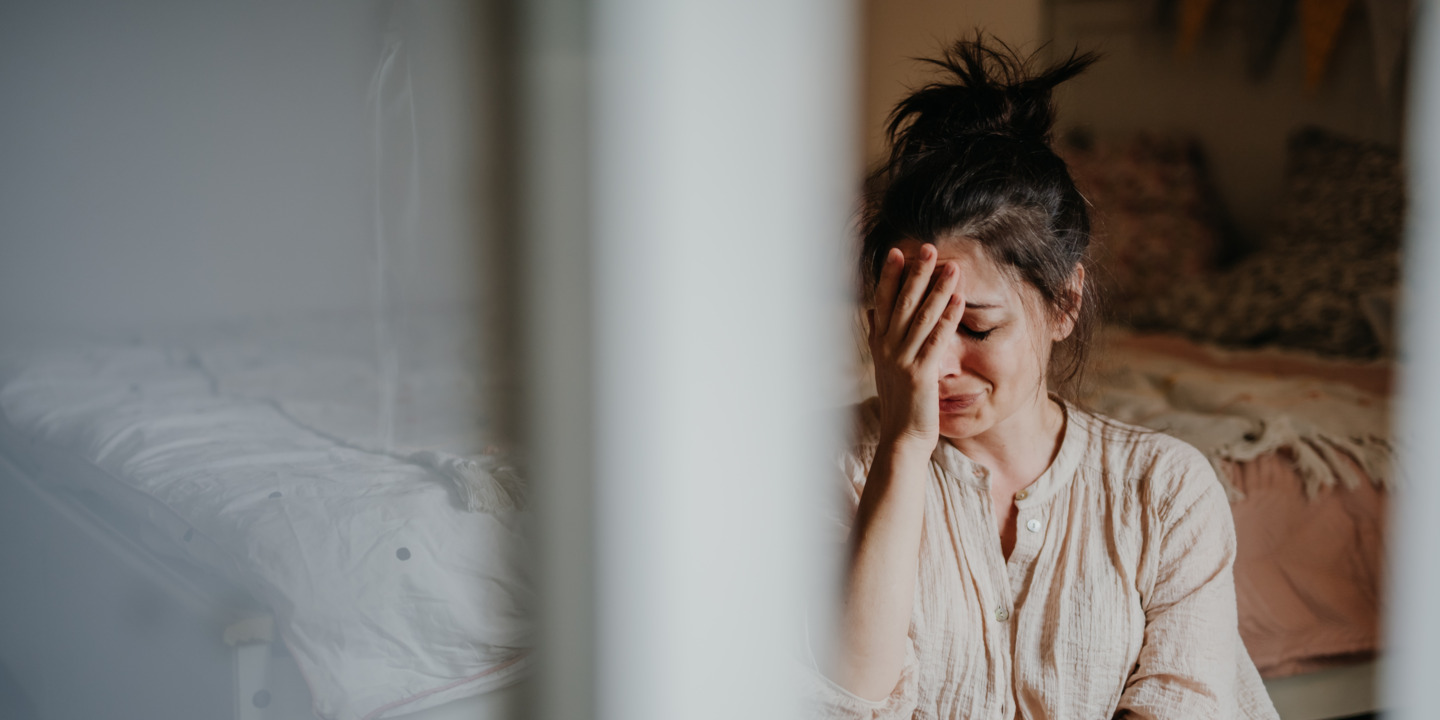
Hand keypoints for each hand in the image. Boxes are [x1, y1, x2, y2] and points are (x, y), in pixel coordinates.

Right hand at [867, 245, 964, 453]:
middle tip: (929, 247)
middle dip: (916, 273)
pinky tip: (959, 300)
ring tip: (953, 267)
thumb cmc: (899, 402)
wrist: (902, 437)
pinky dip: (948, 318)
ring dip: (938, 289)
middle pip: (902, 303)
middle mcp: (887, 348)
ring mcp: (902, 360)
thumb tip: (871, 309)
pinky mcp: (921, 374)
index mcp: (879, 344)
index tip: (897, 252)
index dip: (890, 276)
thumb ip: (878, 335)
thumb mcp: (884, 365)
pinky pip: (936, 340)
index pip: (883, 302)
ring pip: (921, 317)